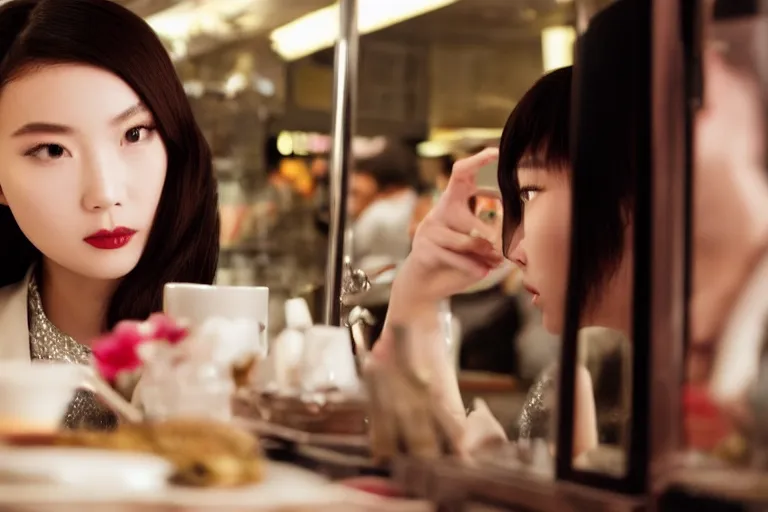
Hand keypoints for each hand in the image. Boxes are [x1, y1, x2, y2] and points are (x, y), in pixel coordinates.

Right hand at [395, 148, 504, 304]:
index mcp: (452, 201)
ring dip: (485, 254)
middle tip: (505, 246)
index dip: (477, 161)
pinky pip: (456, 257)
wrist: (426, 284)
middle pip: (464, 212)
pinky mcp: (424, 249)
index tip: (496, 152)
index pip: (461, 173)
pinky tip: (483, 272)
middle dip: (488, 230)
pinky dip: (473, 267)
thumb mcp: (476, 242)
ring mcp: (430, 229)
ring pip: (466, 240)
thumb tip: (516, 238)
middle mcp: (439, 211)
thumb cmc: (455, 258)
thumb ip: (492, 236)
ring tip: (496, 262)